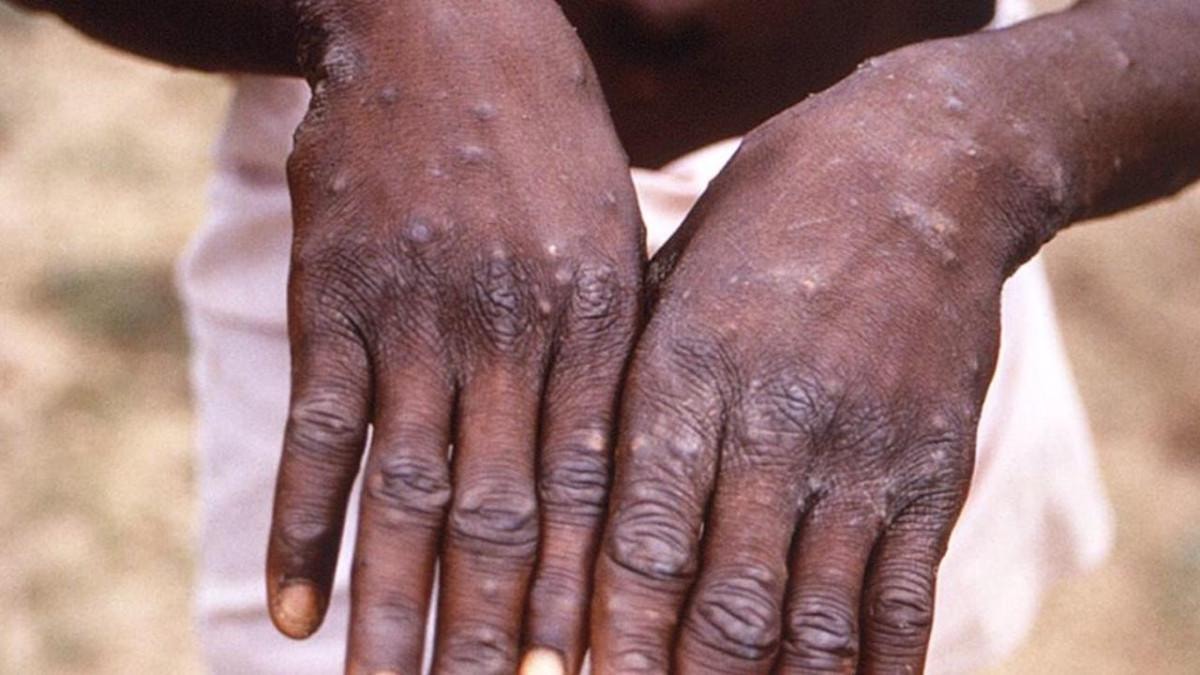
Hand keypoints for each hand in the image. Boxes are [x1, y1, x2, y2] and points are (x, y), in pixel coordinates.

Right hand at [264, 3, 642, 672]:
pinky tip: (295, 609)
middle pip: (504, 518)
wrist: (445, 30)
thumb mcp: (611, 240)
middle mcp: (511, 333)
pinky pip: (323, 428)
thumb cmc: (546, 146)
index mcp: (596, 325)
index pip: (595, 495)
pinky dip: (306, 523)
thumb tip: (612, 487)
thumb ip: (610, 359)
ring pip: (410, 492)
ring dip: (394, 609)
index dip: (589, 602)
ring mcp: (418, 316)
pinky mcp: (335, 297)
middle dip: (495, 637)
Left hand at [591, 43, 1046, 673]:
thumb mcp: (667, 282)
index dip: (612, 640)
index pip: (641, 543)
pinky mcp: (935, 468)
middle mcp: (775, 423)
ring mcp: (864, 452)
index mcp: (687, 374)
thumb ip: (625, 396)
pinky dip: (874, 673)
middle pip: (725, 603)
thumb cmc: (762, 226)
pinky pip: (904, 600)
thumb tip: (570, 520)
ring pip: (815, 622)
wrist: (918, 168)